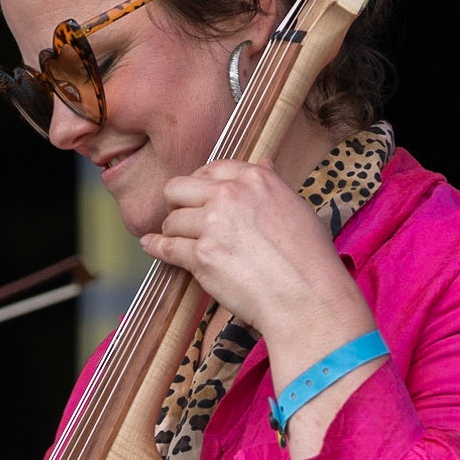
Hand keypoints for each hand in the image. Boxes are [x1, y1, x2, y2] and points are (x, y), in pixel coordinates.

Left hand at [141, 160, 369, 345]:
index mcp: (254, 180)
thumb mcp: (297, 207)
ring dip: (173, 232)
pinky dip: (155, 247)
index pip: (211, 169)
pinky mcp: (201, 255)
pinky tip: (150, 245)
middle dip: (176, 203)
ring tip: (180, 242)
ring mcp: (212, 225)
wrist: (306, 296)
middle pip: (178, 188)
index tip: (195, 196)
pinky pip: (165, 247)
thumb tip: (263, 164)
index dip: (198, 184)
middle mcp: (230, 196)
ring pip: (171, 221)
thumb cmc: (309, 257)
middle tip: (182, 218)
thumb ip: (272, 186)